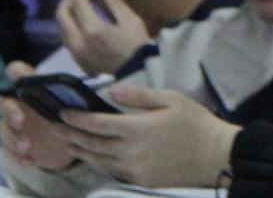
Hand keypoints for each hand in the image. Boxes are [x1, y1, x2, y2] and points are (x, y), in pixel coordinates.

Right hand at [0, 61, 81, 172]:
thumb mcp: (78, 104)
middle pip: (3, 101)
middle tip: (21, 122)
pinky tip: (29, 161)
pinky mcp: (12, 144)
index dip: (16, 74)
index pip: (16, 72)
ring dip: (11, 137)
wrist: (72, 143)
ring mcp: (13, 125)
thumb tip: (96, 83)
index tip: (20, 82)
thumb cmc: (73, 114)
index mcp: (33, 87)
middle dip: (10, 111)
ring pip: (0, 127)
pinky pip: (6, 149)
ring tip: (27, 147)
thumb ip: (76, 94)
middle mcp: (19, 103)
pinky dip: (16, 157)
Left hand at [56, 0, 149, 75]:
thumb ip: (116, 4)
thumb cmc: (138, 46)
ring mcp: (75, 53)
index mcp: (93, 30)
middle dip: (67, 0)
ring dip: (65, 13)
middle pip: (61, 15)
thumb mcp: (131, 22)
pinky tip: (80, 22)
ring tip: (78, 6)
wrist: (136, 75)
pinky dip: (68, 26)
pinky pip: (66, 39)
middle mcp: (78, 42)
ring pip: (60, 28)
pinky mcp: (77, 60)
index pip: (78, 3)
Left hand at [65, 84, 240, 187]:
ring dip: (81, 151)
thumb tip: (111, 91)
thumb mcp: (172, 99)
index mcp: (136, 129)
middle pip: (91, 144)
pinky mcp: (139, 180)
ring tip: (69, 143)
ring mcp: (132, 169)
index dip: (77, 118)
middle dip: (72, 135)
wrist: (214, 156)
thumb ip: (139, 96)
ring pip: (97, 161)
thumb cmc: (195, 123)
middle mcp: (129, 152)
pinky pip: (111, 171)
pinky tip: (95, 157)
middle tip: (57, 127)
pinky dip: (98, 162)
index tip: (63, 112)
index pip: (96, 124)